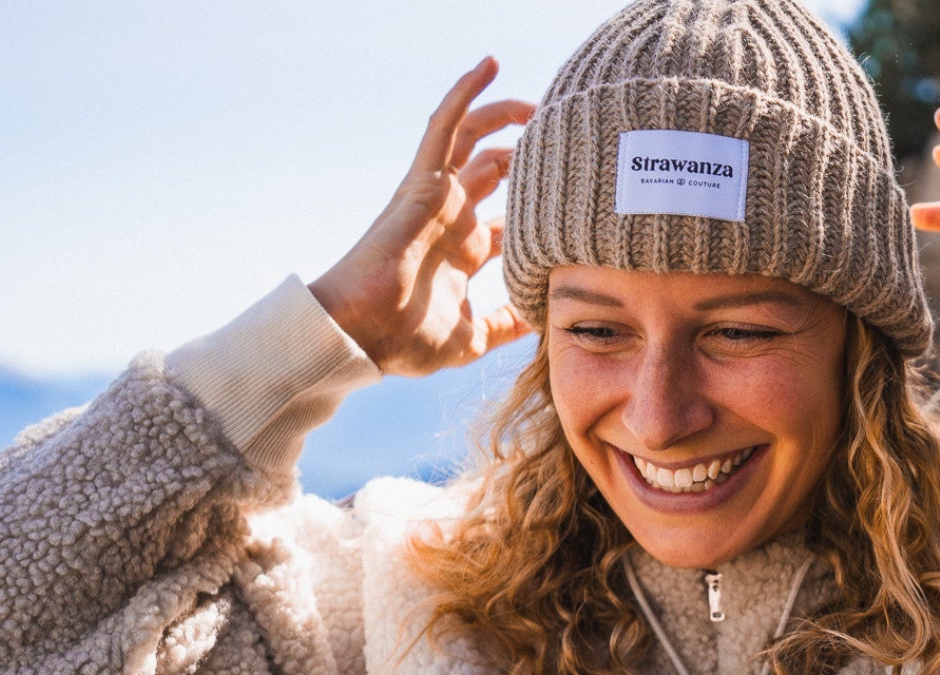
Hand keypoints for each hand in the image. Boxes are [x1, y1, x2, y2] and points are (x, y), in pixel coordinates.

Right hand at [309, 58, 535, 375]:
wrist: (362, 336)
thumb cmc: (404, 341)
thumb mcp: (471, 338)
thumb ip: (502, 326)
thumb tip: (538, 325)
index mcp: (464, 251)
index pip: (508, 217)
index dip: (538, 207)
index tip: (577, 201)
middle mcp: (452, 217)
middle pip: (494, 168)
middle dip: (527, 152)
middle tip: (566, 142)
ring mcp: (436, 196)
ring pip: (472, 137)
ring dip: (503, 114)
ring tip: (537, 105)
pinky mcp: (421, 181)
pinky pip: (444, 126)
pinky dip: (464, 94)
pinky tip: (488, 67)